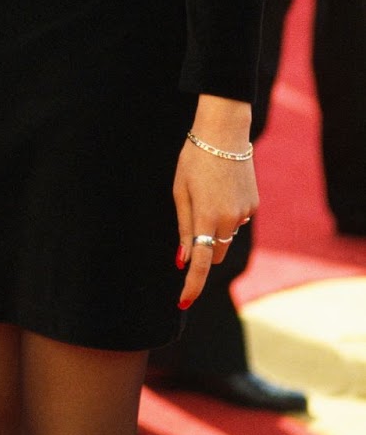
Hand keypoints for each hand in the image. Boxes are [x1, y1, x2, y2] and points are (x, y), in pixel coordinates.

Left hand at [173, 96, 258, 307]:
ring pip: (226, 236)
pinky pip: (236, 220)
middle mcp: (228, 220)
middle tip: (191, 226)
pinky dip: (227, 213)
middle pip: (215, 253)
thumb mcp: (180, 191)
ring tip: (206, 192)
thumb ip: (183, 227)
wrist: (224, 133)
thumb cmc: (194, 160)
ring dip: (215, 227)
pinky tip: (222, 188)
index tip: (183, 301)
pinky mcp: (254, 205)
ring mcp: (244, 213)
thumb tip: (182, 260)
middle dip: (203, 251)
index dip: (192, 284)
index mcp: (205, 217)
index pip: (200, 262)